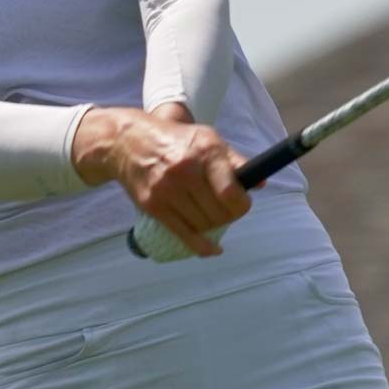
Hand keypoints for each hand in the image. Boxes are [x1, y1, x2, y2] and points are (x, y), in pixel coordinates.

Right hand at [71, 104, 250, 256]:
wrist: (127, 141)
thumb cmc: (174, 140)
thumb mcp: (207, 139)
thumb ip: (234, 161)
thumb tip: (260, 183)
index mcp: (206, 151)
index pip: (231, 193)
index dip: (242, 205)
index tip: (241, 203)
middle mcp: (186, 170)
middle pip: (219, 213)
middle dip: (228, 216)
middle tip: (225, 210)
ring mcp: (168, 189)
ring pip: (204, 225)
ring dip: (212, 226)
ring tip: (210, 215)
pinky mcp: (154, 205)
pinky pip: (184, 234)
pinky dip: (201, 246)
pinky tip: (212, 250)